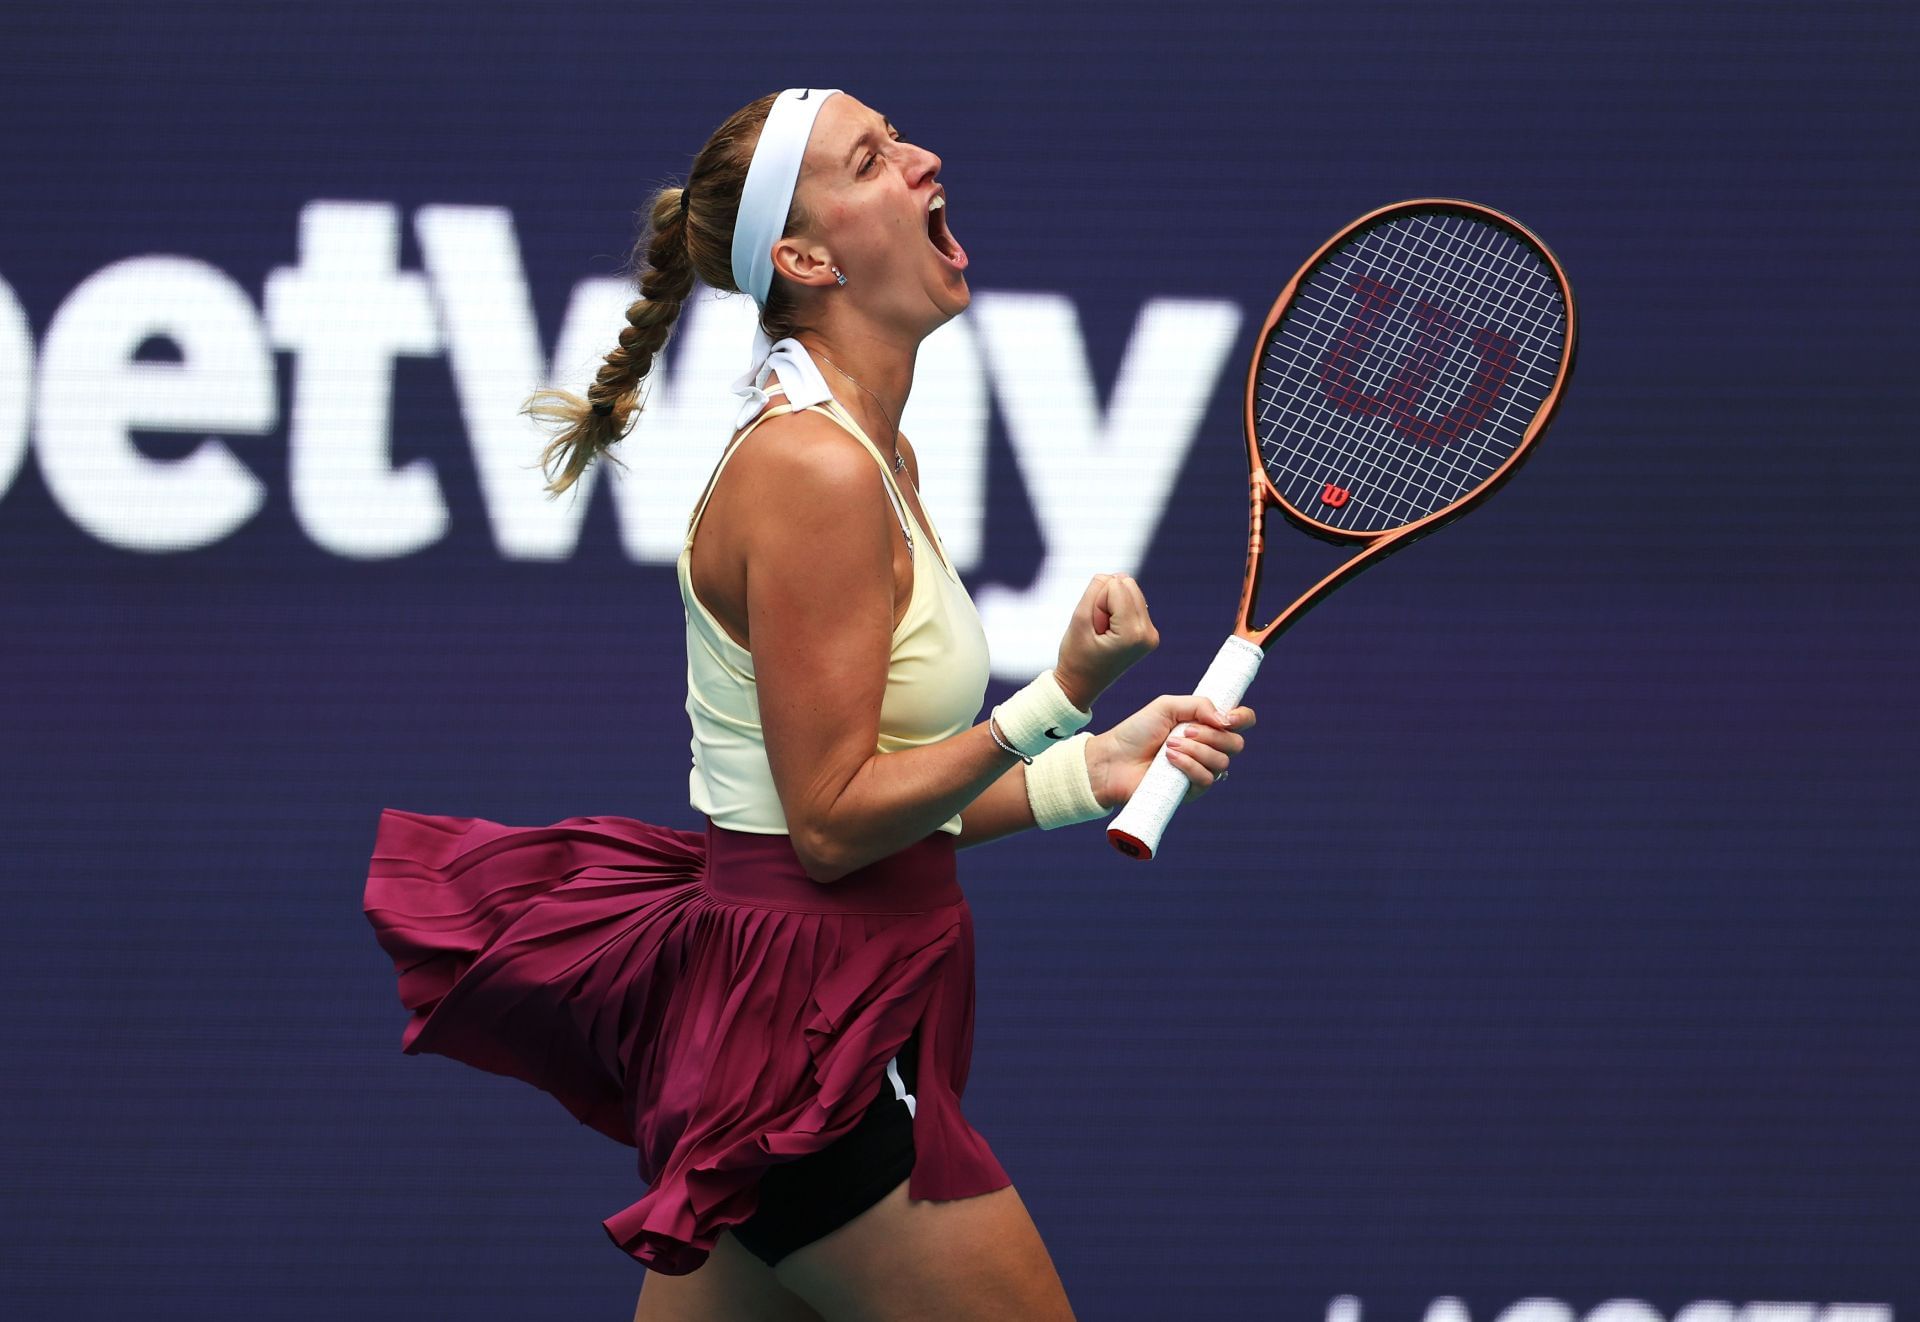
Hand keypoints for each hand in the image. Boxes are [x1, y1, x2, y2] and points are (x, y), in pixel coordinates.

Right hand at [1053, 573, 1159, 708]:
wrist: (1080, 686)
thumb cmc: (1076, 657)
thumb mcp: (1078, 619)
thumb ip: (1095, 590)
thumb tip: (1115, 576)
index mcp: (1133, 634)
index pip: (1115, 586)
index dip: (1096, 603)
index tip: (1093, 628)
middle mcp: (1148, 633)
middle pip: (1128, 584)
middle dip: (1106, 601)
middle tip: (1098, 629)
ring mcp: (1151, 634)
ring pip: (1130, 590)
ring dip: (1111, 605)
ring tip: (1103, 631)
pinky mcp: (1148, 633)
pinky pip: (1132, 601)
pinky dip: (1117, 611)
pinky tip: (1110, 632)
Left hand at [1086, 694, 1255, 809]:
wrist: (1113, 759)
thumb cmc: (1137, 732)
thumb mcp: (1166, 706)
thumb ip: (1199, 704)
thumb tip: (1226, 720)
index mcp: (1205, 726)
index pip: (1240, 722)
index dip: (1243, 718)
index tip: (1230, 718)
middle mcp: (1207, 749)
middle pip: (1235, 744)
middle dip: (1212, 735)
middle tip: (1186, 731)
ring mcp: (1200, 771)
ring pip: (1221, 762)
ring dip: (1196, 751)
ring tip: (1169, 746)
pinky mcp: (1191, 791)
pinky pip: (1206, 779)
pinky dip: (1188, 766)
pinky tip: (1169, 760)